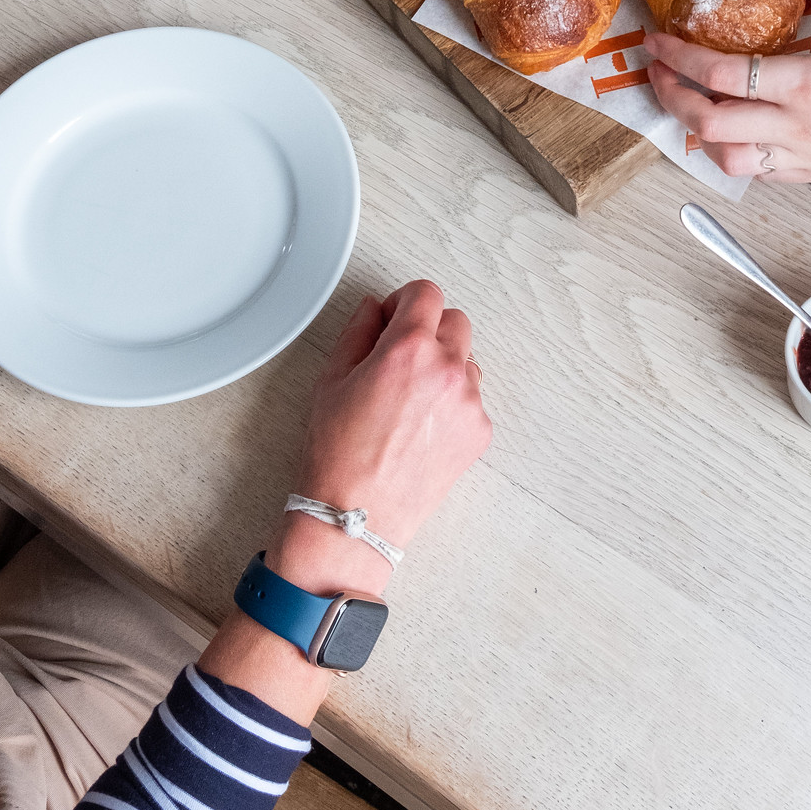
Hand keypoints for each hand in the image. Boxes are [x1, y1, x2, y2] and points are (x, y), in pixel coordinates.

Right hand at [199, 281, 489, 720]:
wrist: (355, 517)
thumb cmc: (336, 453)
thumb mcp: (331, 379)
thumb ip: (358, 330)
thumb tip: (376, 307)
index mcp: (408, 347)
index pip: (425, 292)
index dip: (405, 302)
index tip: (394, 319)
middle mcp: (447, 368)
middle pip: (453, 320)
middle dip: (427, 330)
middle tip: (399, 359)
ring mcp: (469, 401)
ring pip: (466, 359)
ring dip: (444, 365)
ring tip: (408, 401)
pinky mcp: (479, 431)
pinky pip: (471, 398)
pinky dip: (452, 403)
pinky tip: (421, 429)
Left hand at [645, 0, 810, 226]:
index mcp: (807, 84)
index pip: (724, 74)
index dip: (680, 58)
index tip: (656, 40)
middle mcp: (794, 126)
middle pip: (708, 122)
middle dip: (670, 96)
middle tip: (657, 71)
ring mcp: (798, 156)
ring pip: (723, 157)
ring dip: (694, 132)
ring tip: (685, 103)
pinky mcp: (808, 176)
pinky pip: (754, 171)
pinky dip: (729, 152)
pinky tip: (727, 129)